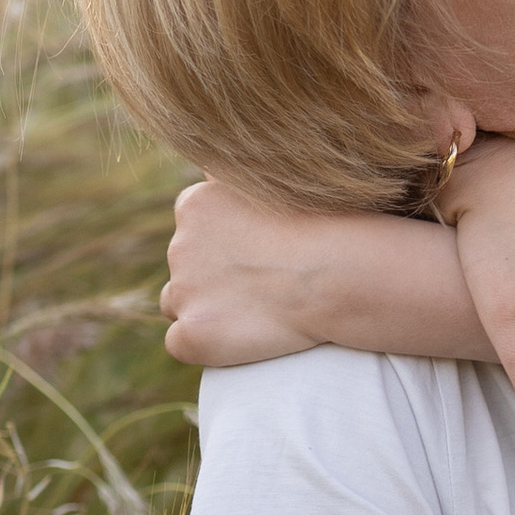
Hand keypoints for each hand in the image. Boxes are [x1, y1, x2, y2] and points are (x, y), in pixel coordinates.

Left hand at [163, 179, 354, 365]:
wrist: (338, 273)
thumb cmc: (322, 226)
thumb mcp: (274, 184)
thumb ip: (237, 177)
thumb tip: (215, 168)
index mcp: (195, 205)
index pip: (191, 233)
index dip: (222, 251)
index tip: (255, 260)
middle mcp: (179, 245)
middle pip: (184, 269)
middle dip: (214, 280)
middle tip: (262, 287)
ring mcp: (184, 292)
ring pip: (176, 304)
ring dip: (205, 310)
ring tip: (252, 314)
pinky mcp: (192, 334)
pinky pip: (180, 344)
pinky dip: (204, 345)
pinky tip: (238, 341)